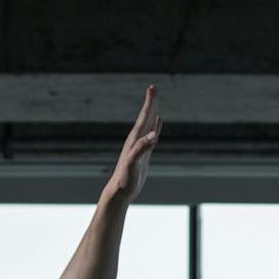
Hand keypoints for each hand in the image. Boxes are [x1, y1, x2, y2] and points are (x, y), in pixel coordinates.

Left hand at [107, 84, 162, 202]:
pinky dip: (156, 126)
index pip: (144, 116)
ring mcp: (140, 146)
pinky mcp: (144, 154)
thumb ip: (142, 148)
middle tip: (153, 87)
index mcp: (135, 139)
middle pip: (146, 116)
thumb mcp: (134, 162)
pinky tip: (158, 122)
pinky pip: (151, 135)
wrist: (120, 191)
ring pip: (149, 124)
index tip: (152, 88)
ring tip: (155, 101)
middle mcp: (137, 139)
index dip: (149, 102)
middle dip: (151, 102)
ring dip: (153, 112)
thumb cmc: (125, 178)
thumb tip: (154, 136)